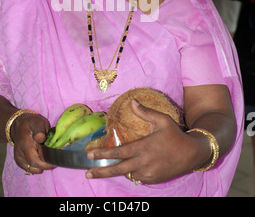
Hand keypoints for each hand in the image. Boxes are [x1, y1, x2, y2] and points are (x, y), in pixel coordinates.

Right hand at [11, 113, 54, 173]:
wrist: (20, 125)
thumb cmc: (32, 123)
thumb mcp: (37, 122)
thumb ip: (40, 130)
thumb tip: (41, 138)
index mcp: (25, 143)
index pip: (34, 160)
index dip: (45, 164)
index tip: (55, 161)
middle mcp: (20, 153)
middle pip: (34, 165)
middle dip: (45, 164)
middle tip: (54, 159)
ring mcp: (18, 158)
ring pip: (32, 168)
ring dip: (41, 166)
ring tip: (48, 157)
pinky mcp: (19, 161)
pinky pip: (29, 168)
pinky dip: (36, 167)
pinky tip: (42, 161)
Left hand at [85, 100, 210, 184]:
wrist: (192, 153)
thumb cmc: (175, 134)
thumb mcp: (161, 120)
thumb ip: (145, 112)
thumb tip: (132, 101)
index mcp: (143, 147)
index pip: (118, 152)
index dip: (102, 154)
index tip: (89, 155)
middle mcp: (144, 163)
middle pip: (118, 169)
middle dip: (101, 172)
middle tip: (87, 174)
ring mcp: (149, 173)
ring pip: (128, 174)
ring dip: (117, 171)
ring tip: (103, 170)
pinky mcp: (154, 180)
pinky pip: (138, 177)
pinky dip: (132, 173)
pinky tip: (130, 167)